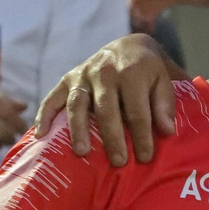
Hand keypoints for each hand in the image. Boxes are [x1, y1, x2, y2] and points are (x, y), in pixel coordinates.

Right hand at [33, 35, 179, 166]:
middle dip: (113, 137)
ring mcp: (83, 75)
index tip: (146, 157)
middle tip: (119, 162)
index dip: (142, 134)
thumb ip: (164, 105)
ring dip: (78, 128)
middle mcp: (105, 72)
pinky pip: (53, 98)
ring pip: (78, 103)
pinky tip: (41, 135)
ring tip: (82, 152)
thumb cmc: (149, 73)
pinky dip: (45, 115)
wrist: (129, 47)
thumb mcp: (164, 82)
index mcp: (131, 72)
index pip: (136, 109)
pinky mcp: (68, 79)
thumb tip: (167, 131)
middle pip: (107, 108)